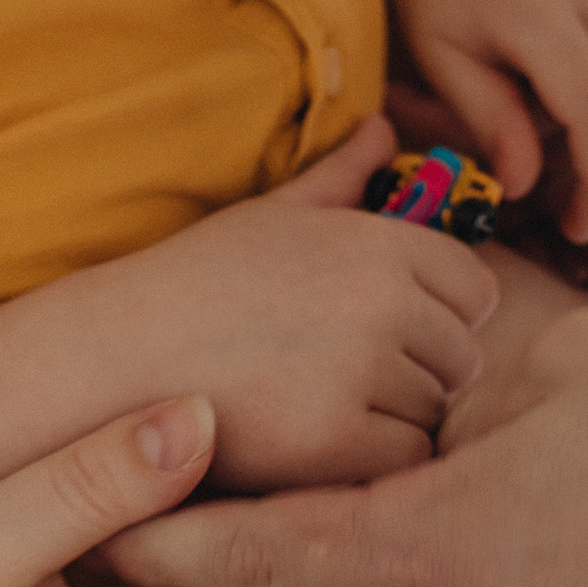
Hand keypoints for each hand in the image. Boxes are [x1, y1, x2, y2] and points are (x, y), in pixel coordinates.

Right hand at [73, 117, 499, 487]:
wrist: (113, 358)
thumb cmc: (192, 282)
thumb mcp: (271, 215)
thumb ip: (341, 175)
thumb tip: (385, 127)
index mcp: (373, 242)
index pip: (474, 287)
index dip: (442, 311)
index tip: (394, 327)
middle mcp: (379, 301)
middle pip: (462, 355)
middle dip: (422, 368)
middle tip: (351, 373)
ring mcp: (361, 373)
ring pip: (434, 410)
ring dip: (396, 416)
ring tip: (324, 402)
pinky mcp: (336, 443)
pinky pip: (403, 460)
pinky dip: (370, 459)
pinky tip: (315, 440)